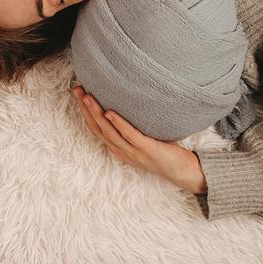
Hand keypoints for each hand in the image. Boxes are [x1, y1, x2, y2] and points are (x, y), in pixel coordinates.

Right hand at [72, 86, 206, 193]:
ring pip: (109, 131)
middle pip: (98, 128)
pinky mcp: (147, 150)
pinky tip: (110, 112)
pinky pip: (130, 135)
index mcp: (119, 149)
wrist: (184, 173)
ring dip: (96, 113)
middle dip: (86, 109)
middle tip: (77, 90)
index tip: (78, 95)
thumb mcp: (143, 139)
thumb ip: (132, 128)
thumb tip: (126, 102)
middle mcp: (122, 152)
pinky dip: (118, 123)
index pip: (96, 129)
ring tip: (88, 97)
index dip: (85, 112)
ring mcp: (134, 152)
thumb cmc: (165, 152)